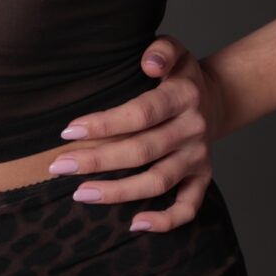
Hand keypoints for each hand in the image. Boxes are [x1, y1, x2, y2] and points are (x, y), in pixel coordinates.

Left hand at [49, 35, 227, 231]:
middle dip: (97, 160)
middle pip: (143, 150)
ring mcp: (198, 157)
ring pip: (158, 181)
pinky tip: (135, 224)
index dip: (104, 124)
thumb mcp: (175, 50)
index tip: (68, 131)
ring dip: (118, 192)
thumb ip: (161, 50)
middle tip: (59, 166)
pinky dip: (166, 220)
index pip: (141, 113)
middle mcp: (192, 129)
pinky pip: (189, 207)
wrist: (216, 98)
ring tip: (79, 194)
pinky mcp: (202, 177)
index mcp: (183, 96)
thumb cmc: (180, 74)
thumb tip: (148, 63)